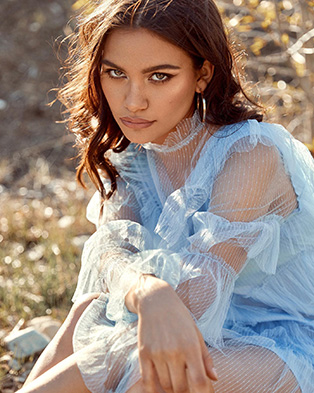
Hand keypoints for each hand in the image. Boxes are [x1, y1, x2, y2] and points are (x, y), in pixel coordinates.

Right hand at [127, 276, 217, 392]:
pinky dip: (153, 390)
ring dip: (171, 388)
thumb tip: (215, 378)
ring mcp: (157, 353)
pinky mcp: (143, 353)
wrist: (156, 300)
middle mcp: (174, 351)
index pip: (199, 381)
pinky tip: (158, 388)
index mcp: (191, 346)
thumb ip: (205, 357)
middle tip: (187, 385)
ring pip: (166, 386)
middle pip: (181, 388)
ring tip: (175, 380)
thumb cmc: (180, 317)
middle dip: (186, 391)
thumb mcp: (196, 333)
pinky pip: (147, 382)